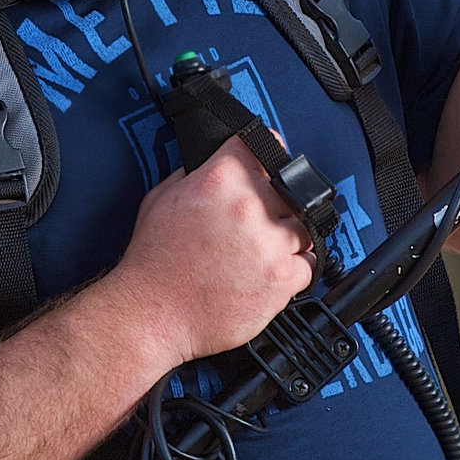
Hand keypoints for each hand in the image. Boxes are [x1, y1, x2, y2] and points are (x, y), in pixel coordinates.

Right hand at [111, 142, 313, 364]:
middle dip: (275, 204)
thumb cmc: (153, 262)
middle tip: (255, 223)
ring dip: (287, 238)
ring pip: (304, 228)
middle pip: (289, 189)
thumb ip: (197, 174)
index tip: (270, 164)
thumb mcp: (162, 198)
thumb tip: (220, 162)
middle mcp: (248, 206)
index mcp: (220, 179)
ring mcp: (268, 243)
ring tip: (261, 252)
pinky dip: (293, 270)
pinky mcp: (281, 278)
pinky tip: (269, 273)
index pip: (261, 145)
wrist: (151, 314)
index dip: (266, 154)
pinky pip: (308, 265)